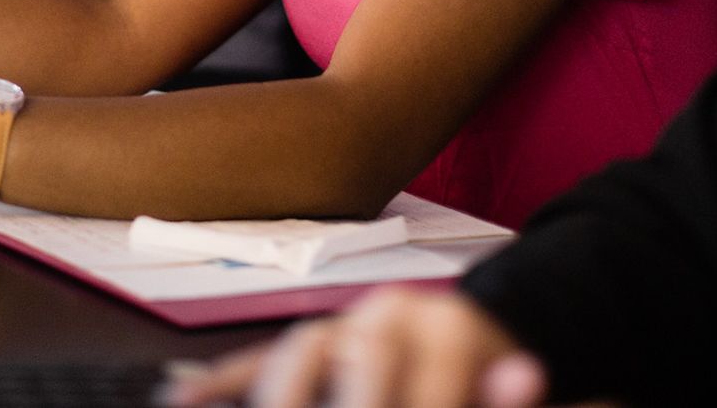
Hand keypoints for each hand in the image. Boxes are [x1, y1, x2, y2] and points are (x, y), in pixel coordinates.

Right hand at [167, 287, 557, 407]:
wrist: (473, 345)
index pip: (424, 385)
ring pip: (297, 356)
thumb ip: (509, 394)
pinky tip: (186, 401)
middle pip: (354, 357)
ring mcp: (339, 328)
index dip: (417, 405)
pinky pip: (257, 365)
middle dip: (356, 398)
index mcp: (441, 329)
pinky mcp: (311, 348)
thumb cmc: (487, 382)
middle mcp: (384, 317)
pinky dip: (221, 383)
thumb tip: (530, 372)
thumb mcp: (508, 389)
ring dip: (279, 392)